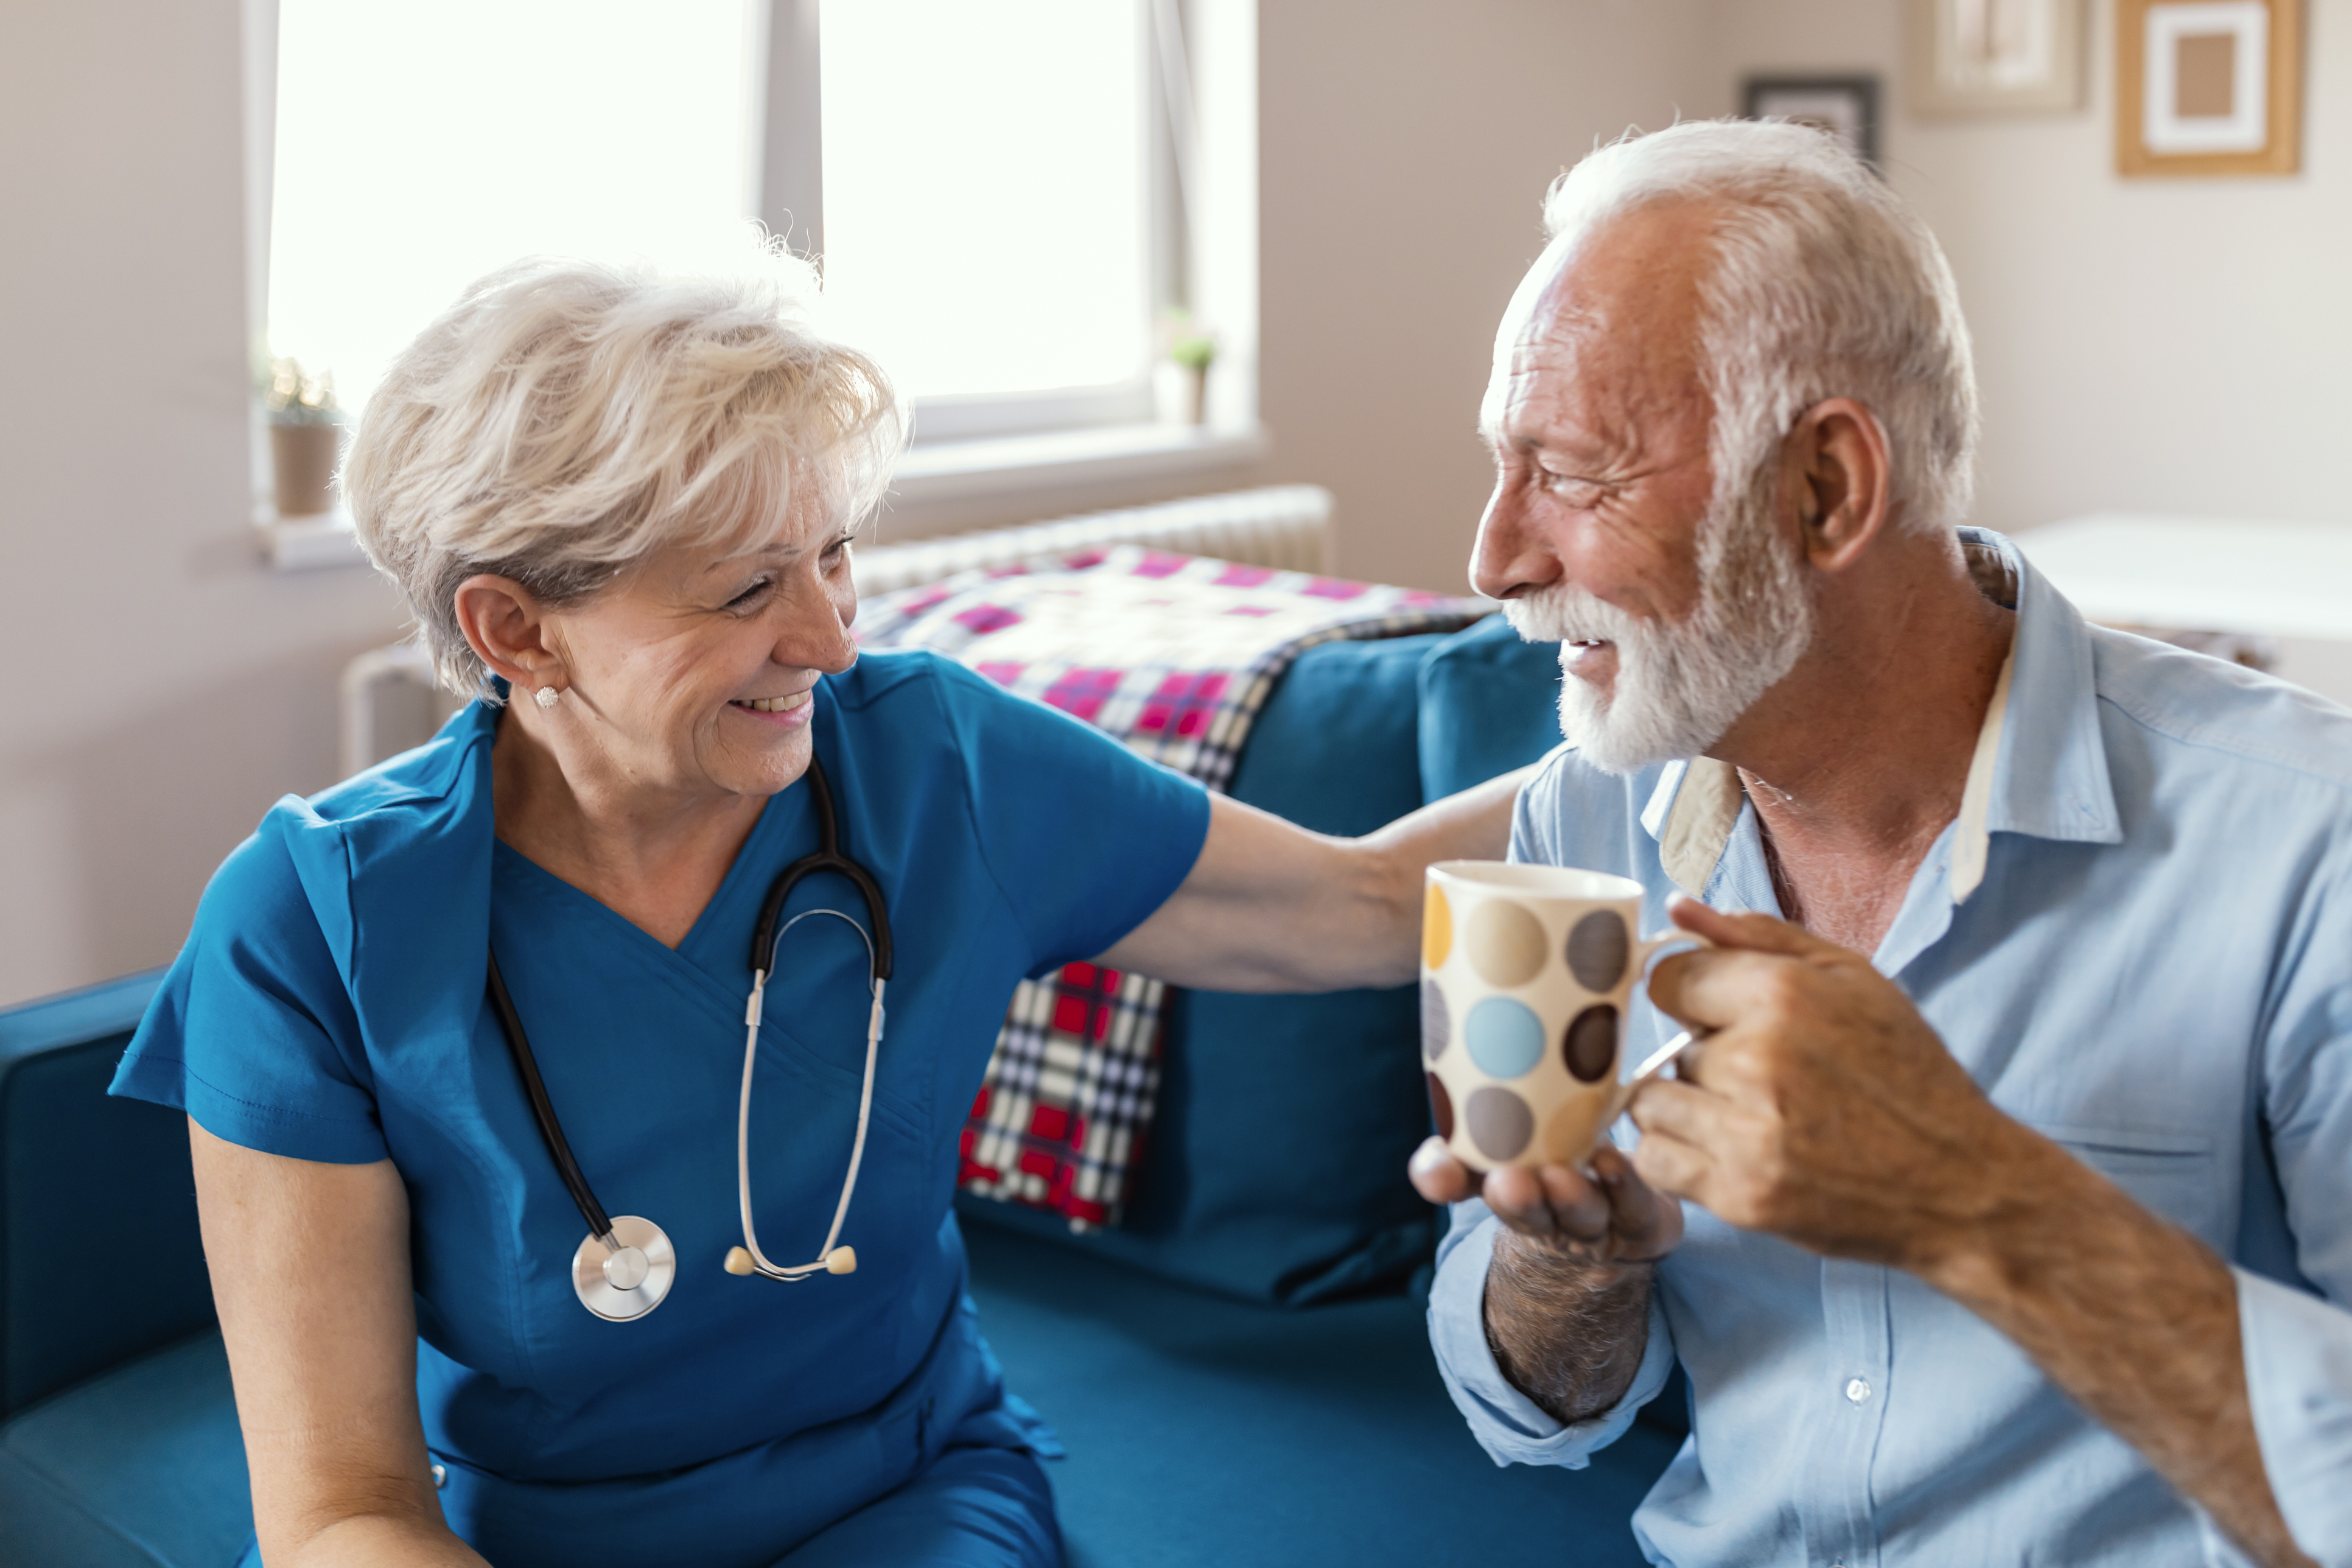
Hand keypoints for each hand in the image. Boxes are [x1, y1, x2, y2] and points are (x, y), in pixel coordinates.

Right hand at [1408, 1138, 1683, 1266]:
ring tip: (1560, 1177)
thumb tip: (1439, 1125)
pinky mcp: (1643, 1220)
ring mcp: (1596, 1222)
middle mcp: (1547, 1212)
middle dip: (1517, 1201)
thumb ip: (1480, 1114)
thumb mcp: (1517, 1124)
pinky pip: (1633, 1207)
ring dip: (1569, 1198)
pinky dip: (1623, 1187)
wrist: (1634, 1199)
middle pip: (1528, 1214)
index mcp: (1505, 1183)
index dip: (1443, 1177)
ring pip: (1581, 1215)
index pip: (1462, 1180)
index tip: (1438, 1172)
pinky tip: (1613, 1165)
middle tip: (1506, 1183)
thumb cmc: (1566, 1148)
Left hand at [1631, 897, 2031, 1268]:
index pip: (1667, 981)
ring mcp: (1747, 1134)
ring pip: (1650, 1105)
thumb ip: (1759, 937)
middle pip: (1668, 1047)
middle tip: (1764, 1079)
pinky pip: (1656, 1161)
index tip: (1722, 1018)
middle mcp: (1758, 1061)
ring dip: (1687, 1110)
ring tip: (1745, 1116)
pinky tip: (1729, 1153)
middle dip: (1706, 1059)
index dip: (1693, 998)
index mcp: (1783, 995)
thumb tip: (1679, 910)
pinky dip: (1679, 1159)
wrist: (1961, 1185)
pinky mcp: (1741, 1197)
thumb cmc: (1909, 1075)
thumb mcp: (1853, 979)